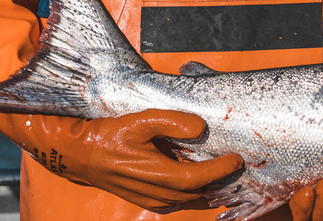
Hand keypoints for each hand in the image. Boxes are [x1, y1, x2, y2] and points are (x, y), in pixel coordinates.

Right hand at [0, 109, 243, 210]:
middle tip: (240, 166)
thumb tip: (200, 128)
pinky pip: (179, 201)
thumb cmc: (111, 135)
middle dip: (221, 180)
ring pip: (190, 200)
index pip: (198, 177)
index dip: (220, 170)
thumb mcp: (141, 120)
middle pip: (198, 192)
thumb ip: (172, 122)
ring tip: (228, 173)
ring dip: (210, 189)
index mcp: (156, 174)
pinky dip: (195, 193)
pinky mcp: (148, 200)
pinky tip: (205, 181)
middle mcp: (156, 193)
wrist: (82, 155)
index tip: (237, 159)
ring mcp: (152, 200)